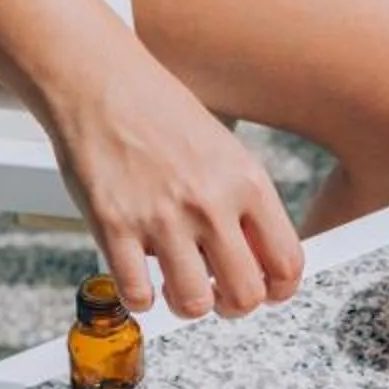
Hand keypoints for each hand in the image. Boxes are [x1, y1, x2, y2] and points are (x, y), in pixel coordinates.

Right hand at [49, 56, 303, 319]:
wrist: (100, 83)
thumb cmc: (160, 114)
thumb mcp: (225, 152)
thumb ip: (245, 205)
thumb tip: (260, 259)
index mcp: (246, 182)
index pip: (287, 263)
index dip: (278, 290)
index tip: (264, 290)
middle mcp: (210, 202)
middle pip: (246, 294)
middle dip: (232, 306)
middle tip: (217, 294)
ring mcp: (161, 217)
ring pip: (194, 303)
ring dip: (186, 306)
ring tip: (176, 287)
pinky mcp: (115, 226)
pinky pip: (136, 294)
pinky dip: (139, 299)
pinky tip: (139, 281)